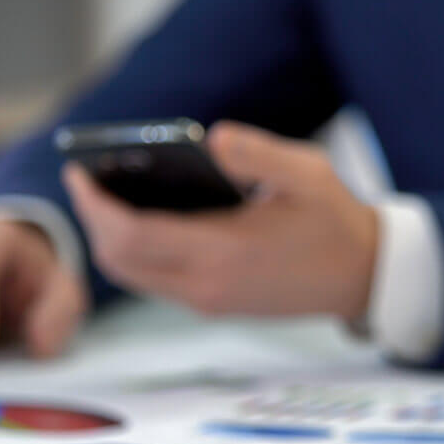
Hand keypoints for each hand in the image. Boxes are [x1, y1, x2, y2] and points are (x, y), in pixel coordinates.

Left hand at [63, 121, 378, 320]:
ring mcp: (209, 300)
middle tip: (86, 181)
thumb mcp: (307, 173)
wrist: (365, 277)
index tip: (78, 172)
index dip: (94, 205)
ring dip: (111, 239)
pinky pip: (156, 281)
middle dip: (92, 221)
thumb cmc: (336, 220)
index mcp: (224, 251)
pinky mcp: (215, 304)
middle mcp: (207, 285)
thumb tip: (210, 139)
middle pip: (119, 261)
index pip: (131, 235)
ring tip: (107, 196)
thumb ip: (256, 153)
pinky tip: (144, 216)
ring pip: (133, 275)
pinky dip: (137, 252)